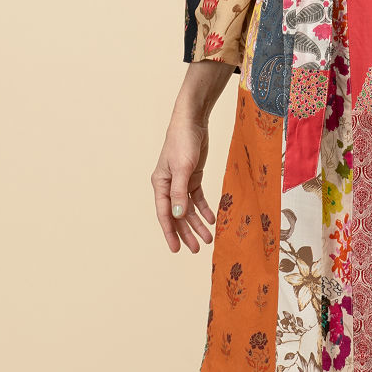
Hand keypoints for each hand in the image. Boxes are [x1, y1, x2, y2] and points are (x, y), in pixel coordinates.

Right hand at [151, 115, 215, 253]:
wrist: (192, 121)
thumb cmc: (183, 141)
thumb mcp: (182, 168)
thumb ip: (180, 193)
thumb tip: (179, 216)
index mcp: (160, 184)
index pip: (165, 214)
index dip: (170, 233)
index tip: (176, 249)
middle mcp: (168, 185)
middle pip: (178, 215)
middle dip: (187, 232)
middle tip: (196, 249)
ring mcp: (180, 181)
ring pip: (188, 208)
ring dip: (197, 223)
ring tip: (208, 238)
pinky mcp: (192, 176)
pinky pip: (197, 197)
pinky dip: (203, 208)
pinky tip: (211, 219)